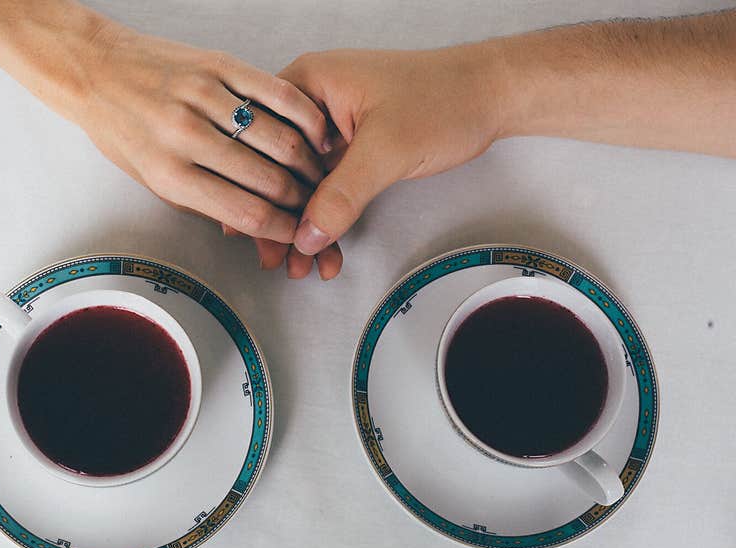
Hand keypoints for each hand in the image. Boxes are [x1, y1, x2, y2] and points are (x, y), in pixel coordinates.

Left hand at [0, 1, 330, 266]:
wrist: (96, 69)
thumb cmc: (123, 131)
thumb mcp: (154, 183)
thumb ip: (204, 204)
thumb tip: (254, 228)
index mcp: (170, 174)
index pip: (244, 213)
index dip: (282, 229)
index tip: (299, 234)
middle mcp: (186, 135)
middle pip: (268, 180)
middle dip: (301, 200)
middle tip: (316, 206)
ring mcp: (204, 96)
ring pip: (279, 139)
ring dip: (309, 162)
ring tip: (319, 174)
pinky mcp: (217, 64)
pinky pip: (275, 93)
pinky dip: (305, 116)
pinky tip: (317, 131)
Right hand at [275, 45, 507, 277]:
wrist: (490, 97)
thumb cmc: (443, 98)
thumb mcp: (386, 149)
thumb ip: (342, 194)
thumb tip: (307, 234)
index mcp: (308, 84)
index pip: (263, 141)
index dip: (256, 190)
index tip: (253, 230)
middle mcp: (313, 104)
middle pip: (278, 168)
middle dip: (280, 218)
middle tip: (276, 258)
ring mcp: (332, 128)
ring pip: (303, 186)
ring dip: (304, 227)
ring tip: (302, 266)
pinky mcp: (351, 148)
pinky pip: (328, 189)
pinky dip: (328, 219)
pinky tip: (326, 250)